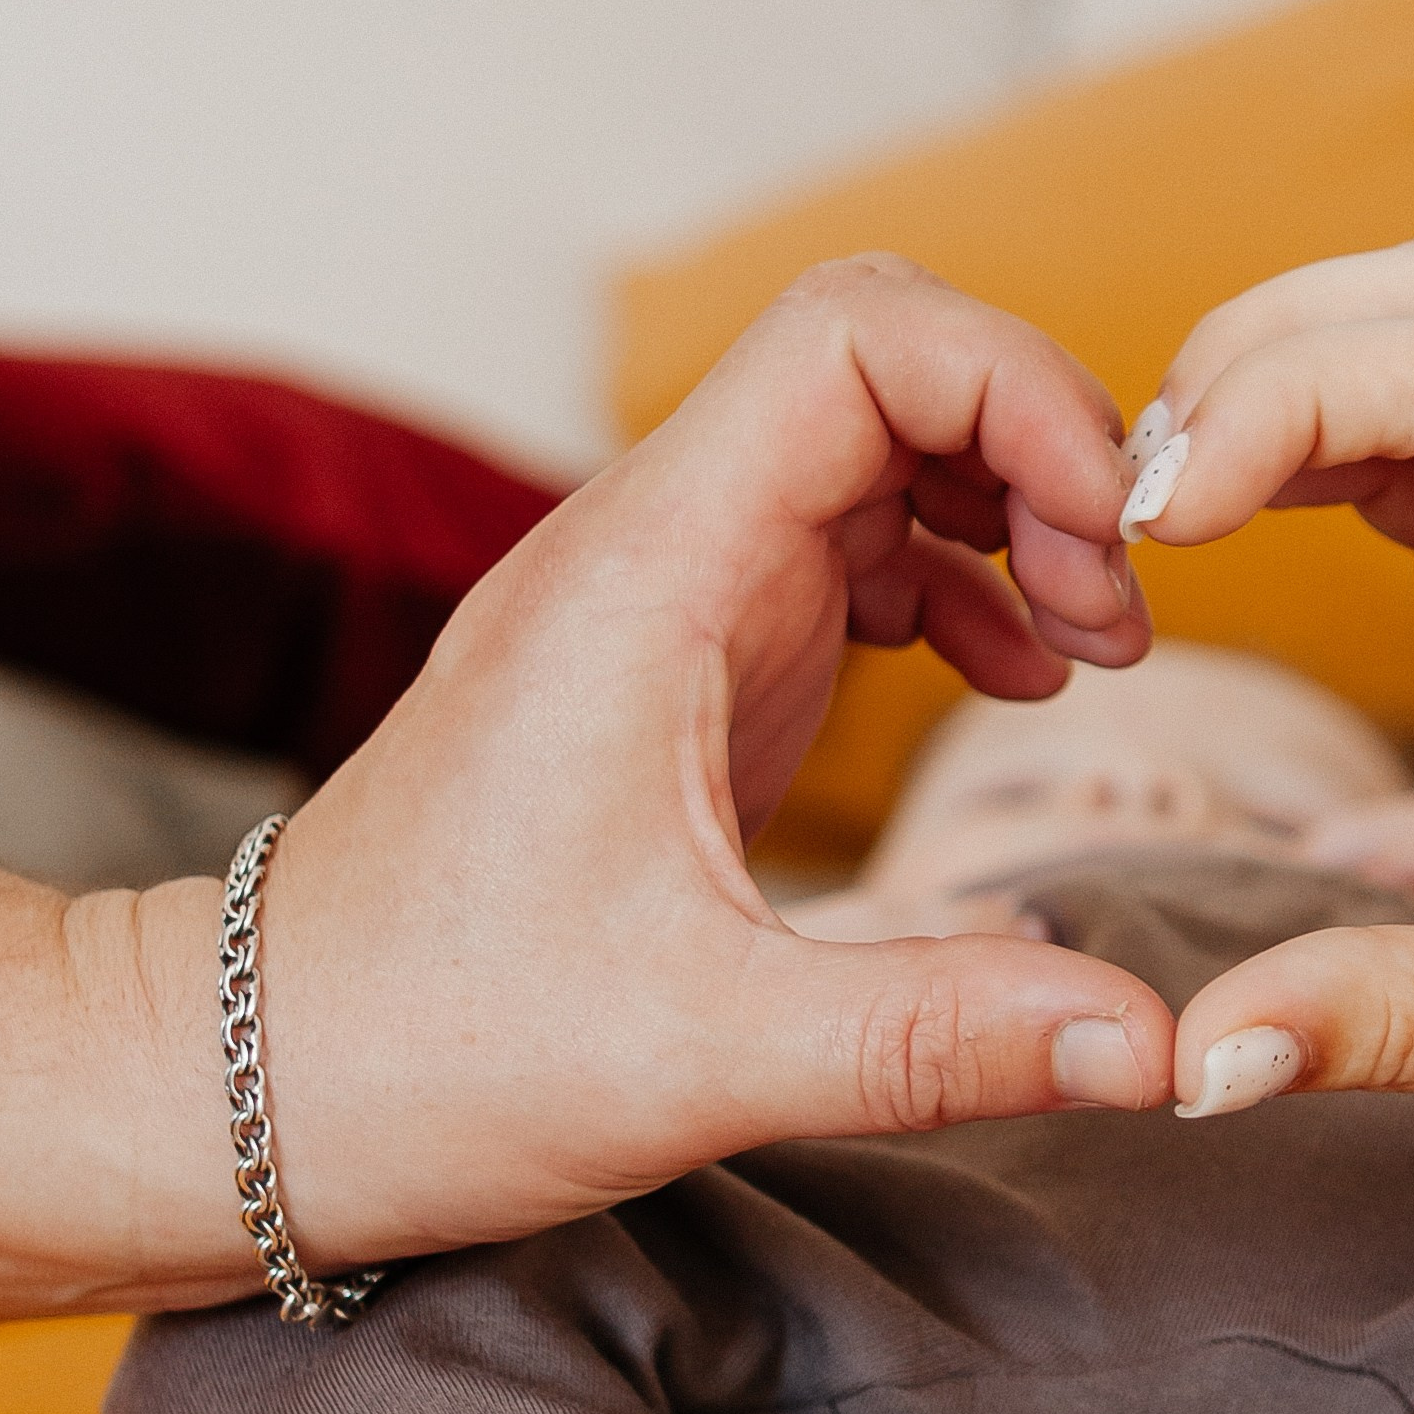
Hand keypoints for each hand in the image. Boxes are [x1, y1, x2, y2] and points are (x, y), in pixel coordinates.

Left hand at [84, 260, 1177, 1313]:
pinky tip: (1007, 682)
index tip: (1104, 538)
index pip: (857, 335)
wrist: (260, 1078)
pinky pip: (846, 537)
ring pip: (873, 438)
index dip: (1015, 388)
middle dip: (1033, 441)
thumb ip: (937, 1038)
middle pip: (883, 355)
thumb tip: (1154, 1045)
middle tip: (1113, 608)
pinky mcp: (680, 653)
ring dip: (1004, 507)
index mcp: (647, 575)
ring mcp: (664, 590)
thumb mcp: (703, 1058)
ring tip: (1087, 654)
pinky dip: (954, 576)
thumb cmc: (431, 1051)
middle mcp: (653, 545)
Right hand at [1123, 239, 1413, 1261]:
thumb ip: (1387, 1018)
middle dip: (1281, 345)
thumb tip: (1194, 1052)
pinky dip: (1298, 472)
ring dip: (1281, 396)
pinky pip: (1406, 483)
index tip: (1164, 515)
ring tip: (1148, 509)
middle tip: (1140, 483)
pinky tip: (1201, 542)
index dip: (1298, 398)